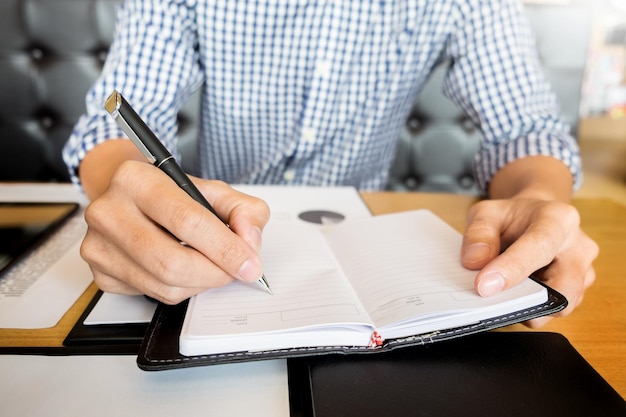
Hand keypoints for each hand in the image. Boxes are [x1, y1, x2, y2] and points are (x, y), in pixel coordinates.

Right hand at [80, 160, 269, 303]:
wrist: (132, 198)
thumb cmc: (172, 194)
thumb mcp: (213, 190)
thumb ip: (243, 210)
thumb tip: (248, 239)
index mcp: (137, 179)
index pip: (187, 221)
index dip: (225, 248)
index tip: (249, 264)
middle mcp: (109, 210)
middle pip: (173, 261)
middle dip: (215, 273)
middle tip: (235, 271)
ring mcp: (99, 244)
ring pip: (164, 284)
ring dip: (200, 283)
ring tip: (212, 267)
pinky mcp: (100, 273)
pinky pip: (153, 294)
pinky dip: (181, 288)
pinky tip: (185, 269)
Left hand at [460, 198, 598, 326]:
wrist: (531, 219)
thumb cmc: (511, 216)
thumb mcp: (487, 212)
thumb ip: (479, 232)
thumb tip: (475, 261)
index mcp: (559, 219)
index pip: (540, 246)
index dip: (512, 269)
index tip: (484, 286)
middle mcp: (579, 247)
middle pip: (564, 287)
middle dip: (527, 301)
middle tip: (492, 302)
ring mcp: (583, 272)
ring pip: (561, 306)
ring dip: (528, 308)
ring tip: (499, 298)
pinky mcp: (577, 292)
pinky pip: (554, 310)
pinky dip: (531, 311)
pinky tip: (511, 298)